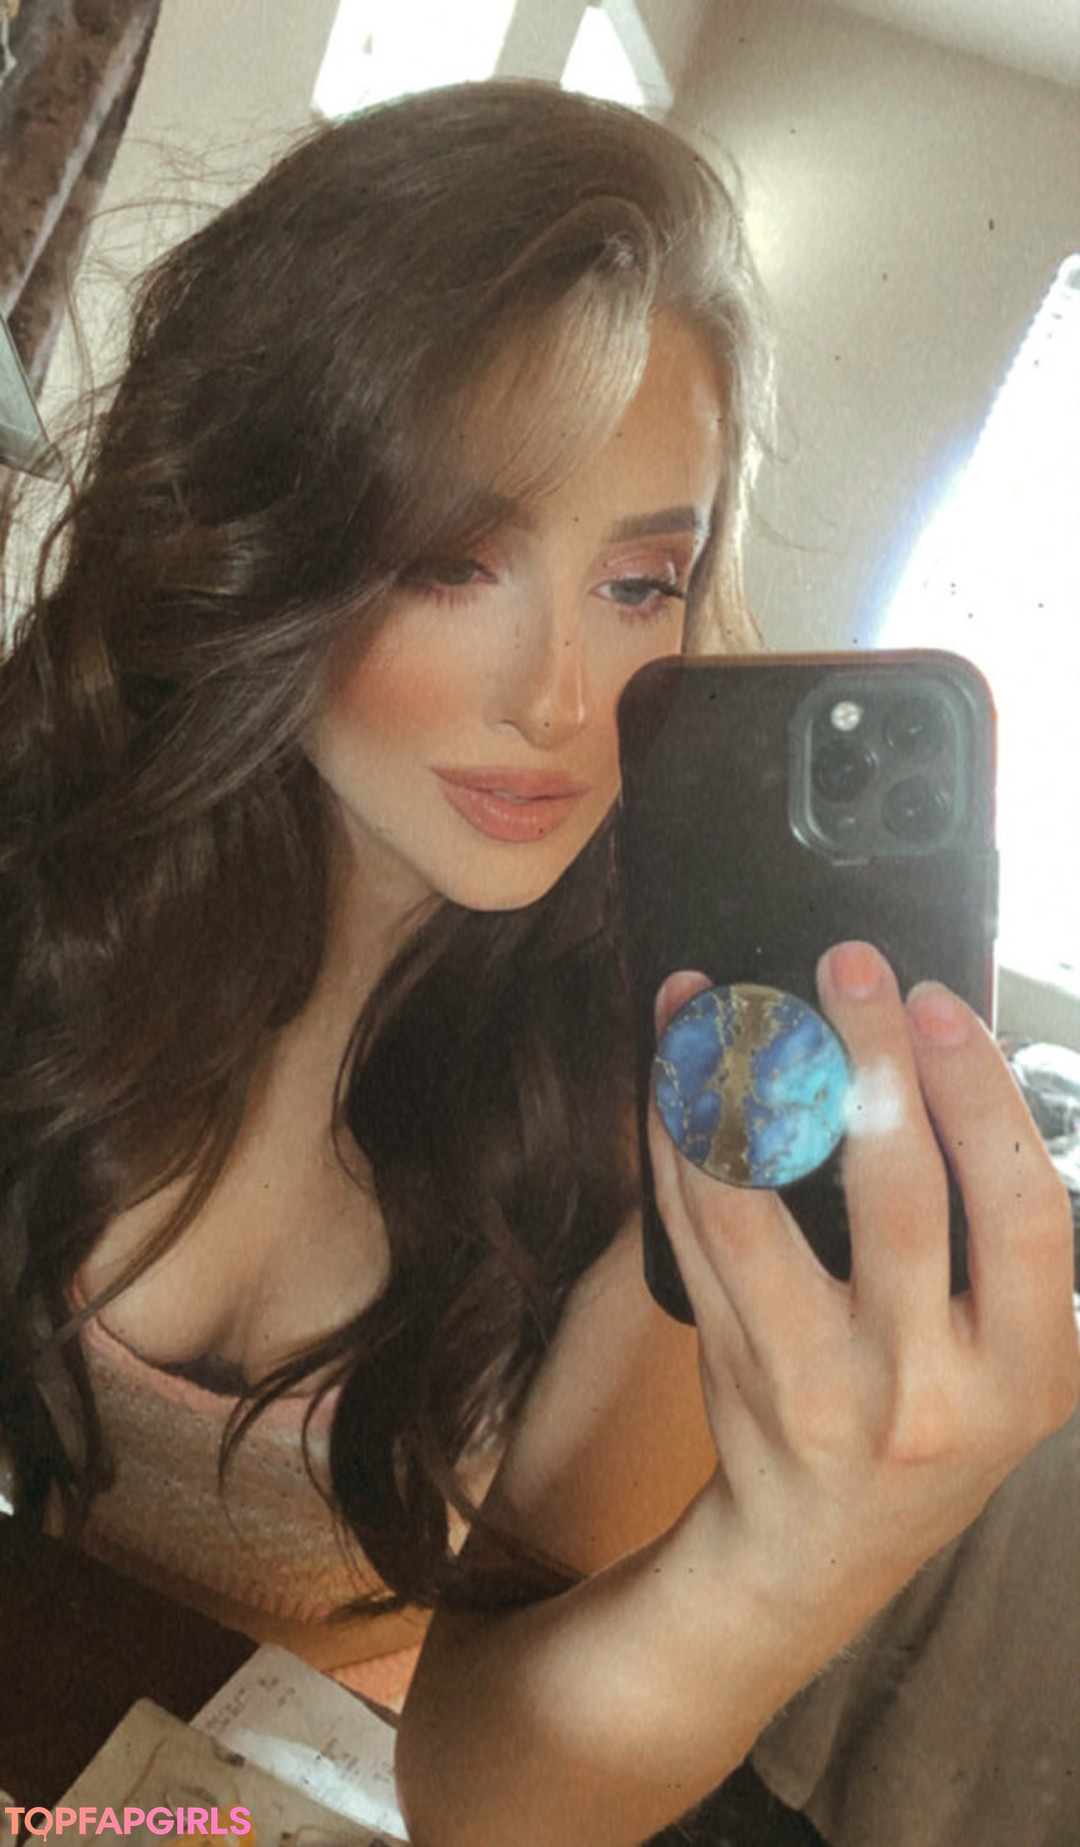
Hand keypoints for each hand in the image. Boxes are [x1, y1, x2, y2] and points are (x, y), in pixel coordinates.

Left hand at [649, 942, 1078, 1617]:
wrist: (820, 1549)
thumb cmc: (938, 1423)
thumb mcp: (1015, 1356)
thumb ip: (998, 1235)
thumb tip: (940, 1053)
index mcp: (1022, 1374)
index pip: (1025, 1217)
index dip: (984, 1099)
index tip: (944, 1002)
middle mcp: (920, 1387)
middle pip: (896, 1198)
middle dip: (872, 1061)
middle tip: (849, 963)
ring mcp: (811, 1382)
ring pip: (752, 1209)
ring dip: (731, 1087)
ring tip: (716, 999)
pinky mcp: (725, 1364)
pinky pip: (687, 1230)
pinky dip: (674, 1135)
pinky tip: (672, 1064)